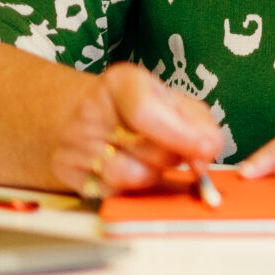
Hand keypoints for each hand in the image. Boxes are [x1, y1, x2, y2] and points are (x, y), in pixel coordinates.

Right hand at [59, 63, 222, 196]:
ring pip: (132, 176)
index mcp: (120, 82)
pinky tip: (128, 168)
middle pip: (149, 150)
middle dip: (174, 156)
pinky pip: (113, 192)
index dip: (182, 136)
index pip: (147, 113)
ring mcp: (75, 143)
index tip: (206, 151)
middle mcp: (92, 110)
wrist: (77, 117)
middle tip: (173, 148)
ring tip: (148, 158)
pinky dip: (130, 187)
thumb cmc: (137, 109)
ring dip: (153, 174)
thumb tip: (208, 152)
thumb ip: (199, 122)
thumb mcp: (171, 101)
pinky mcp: (67, 172)